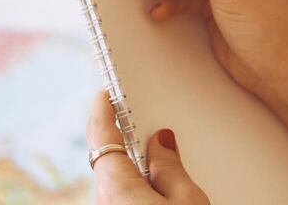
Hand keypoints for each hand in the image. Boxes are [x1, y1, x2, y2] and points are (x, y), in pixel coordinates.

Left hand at [86, 92, 206, 204]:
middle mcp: (105, 202)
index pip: (101, 138)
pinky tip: (156, 185)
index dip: (103, 111)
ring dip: (132, 164)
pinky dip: (134, 183)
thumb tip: (162, 144)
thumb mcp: (186, 200)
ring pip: (115, 179)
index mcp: (117, 188)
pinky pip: (120, 196)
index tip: (108, 94)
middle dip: (123, 137)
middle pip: (108, 158)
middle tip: (139, 117)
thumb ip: (171, 168)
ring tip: (158, 155)